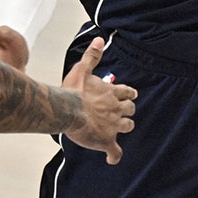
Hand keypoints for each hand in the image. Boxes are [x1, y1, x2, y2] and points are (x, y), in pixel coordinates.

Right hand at [60, 37, 135, 164]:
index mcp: (111, 92)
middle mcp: (116, 108)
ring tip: (118, 129)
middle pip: (130, 109)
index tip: (130, 95)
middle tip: (123, 112)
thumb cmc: (72, 90)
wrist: (66, 110)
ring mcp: (113, 125)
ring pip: (128, 126)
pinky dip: (114, 156)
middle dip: (128, 110)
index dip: (129, 94)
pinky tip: (111, 158)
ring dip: (125, 127)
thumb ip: (92, 55)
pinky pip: (115, 152)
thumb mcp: (82, 68)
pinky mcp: (106, 141)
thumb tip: (100, 39)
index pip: (128, 92)